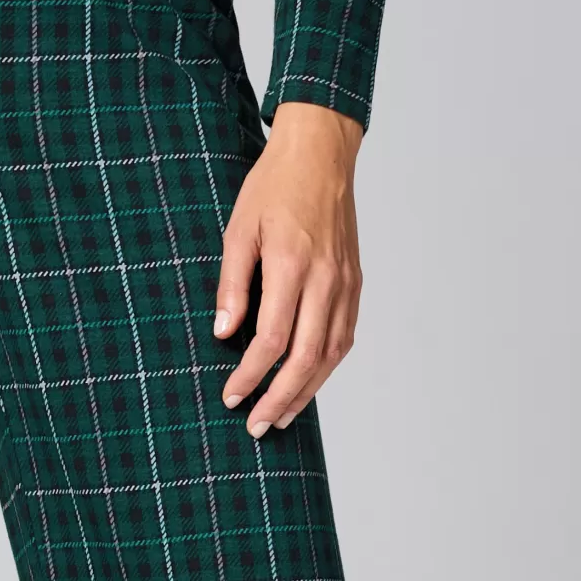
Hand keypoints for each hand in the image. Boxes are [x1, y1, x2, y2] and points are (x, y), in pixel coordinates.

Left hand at [213, 100, 363, 435]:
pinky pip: (343, 337)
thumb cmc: (274, 187)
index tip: (231, 397)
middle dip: (279, 399)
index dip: (251, 376)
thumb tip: (225, 334)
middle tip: (256, 426)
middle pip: (306, 359)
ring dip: (306, 392)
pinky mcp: (355, 283)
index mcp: (293, 265)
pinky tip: (307, 383)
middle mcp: (326, 280)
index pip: (272, 340)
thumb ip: (232, 284)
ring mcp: (346, 283)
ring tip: (281, 417)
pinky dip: (325, 368)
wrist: (321, 154)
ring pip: (330, 355)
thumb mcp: (239, 230)